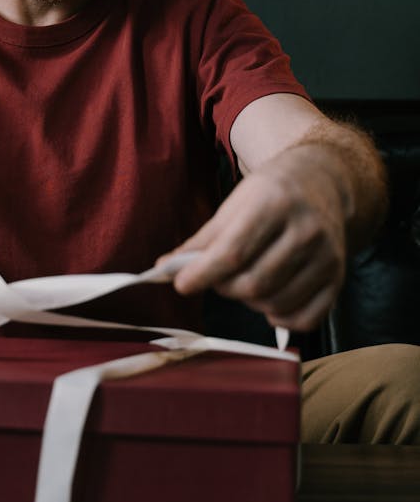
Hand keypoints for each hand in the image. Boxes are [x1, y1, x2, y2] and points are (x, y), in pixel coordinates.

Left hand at [162, 149, 347, 332]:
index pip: (232, 253)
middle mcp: (306, 229)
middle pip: (253, 284)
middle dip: (224, 288)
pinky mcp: (338, 277)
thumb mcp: (234, 205)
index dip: (202, 274)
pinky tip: (270, 303)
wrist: (323, 182)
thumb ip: (202, 240)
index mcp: (274, 203)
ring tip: (244, 282)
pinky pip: (306, 319)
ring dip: (249, 303)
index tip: (181, 284)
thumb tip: (164, 269)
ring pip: (275, 303)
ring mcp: (327, 256)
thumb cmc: (270, 194)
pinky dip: (281, 319)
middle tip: (218, 278)